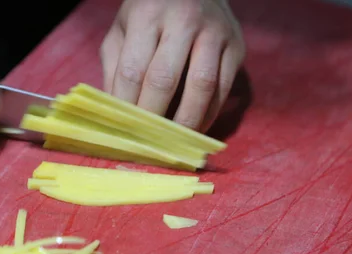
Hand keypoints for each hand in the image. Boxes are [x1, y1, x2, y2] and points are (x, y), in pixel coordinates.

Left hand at [100, 0, 244, 131]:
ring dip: (186, 122)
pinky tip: (195, 128)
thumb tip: (116, 112)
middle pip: (165, 80)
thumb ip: (114, 67)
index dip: (127, 107)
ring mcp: (215, 33)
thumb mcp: (123, 28)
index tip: (124, 132)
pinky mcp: (236, 47)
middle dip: (154, 118)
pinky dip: (209, 115)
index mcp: (147, 15)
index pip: (133, 71)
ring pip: (201, 87)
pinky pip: (223, 90)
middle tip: (147, 143)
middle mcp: (183, 20)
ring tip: (174, 143)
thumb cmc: (152, 12)